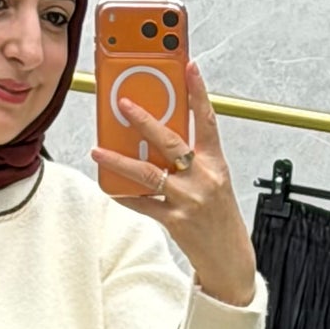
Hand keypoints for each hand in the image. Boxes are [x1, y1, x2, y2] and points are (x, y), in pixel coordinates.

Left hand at [92, 60, 257, 308]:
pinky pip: (143, 204)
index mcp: (217, 165)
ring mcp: (188, 200)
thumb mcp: (215, 183)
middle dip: (144, 120)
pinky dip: (125, 194)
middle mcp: (204, 179)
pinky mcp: (175, 221)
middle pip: (171, 141)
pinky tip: (110, 186)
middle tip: (123, 104)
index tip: (189, 67)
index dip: (199, 92)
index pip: (208, 121)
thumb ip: (193, 161)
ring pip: (148, 173)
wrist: (230, 261)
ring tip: (98, 149)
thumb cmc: (221, 220)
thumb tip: (159, 140)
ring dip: (119, 160)